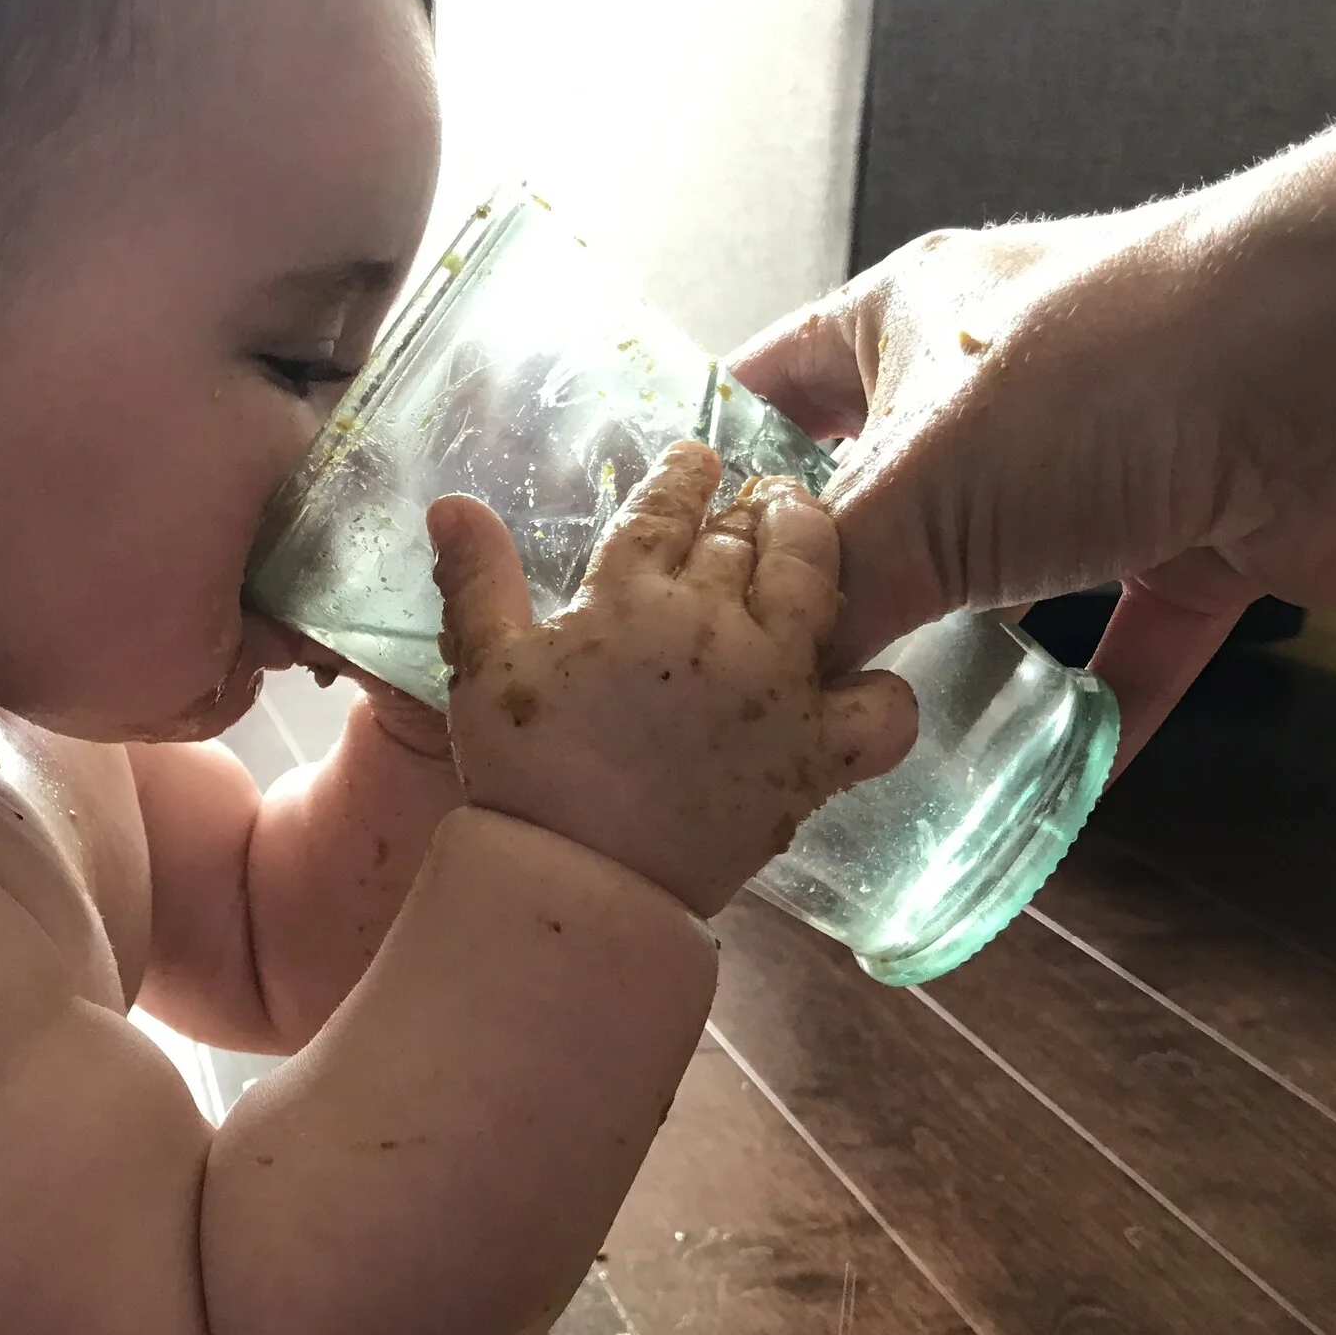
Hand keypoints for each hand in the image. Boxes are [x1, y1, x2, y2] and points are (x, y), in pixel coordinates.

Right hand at [427, 443, 917, 918]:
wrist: (578, 879)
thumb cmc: (525, 774)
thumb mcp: (485, 667)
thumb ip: (477, 578)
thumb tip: (451, 504)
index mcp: (632, 598)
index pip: (670, 504)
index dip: (687, 470)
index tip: (700, 455)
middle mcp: (713, 626)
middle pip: (748, 533)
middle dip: (756, 503)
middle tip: (762, 498)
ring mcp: (774, 687)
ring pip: (817, 579)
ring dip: (815, 545)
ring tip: (807, 537)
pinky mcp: (814, 754)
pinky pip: (882, 708)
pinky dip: (884, 694)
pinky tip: (862, 683)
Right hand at [729, 209, 1335, 764]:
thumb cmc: (1116, 372)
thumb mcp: (921, 486)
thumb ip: (834, 590)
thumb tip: (774, 680)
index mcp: (909, 321)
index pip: (772, 381)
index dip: (713, 458)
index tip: (661, 560)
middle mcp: (1000, 378)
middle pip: (885, 493)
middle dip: (837, 584)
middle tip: (770, 680)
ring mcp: (1107, 452)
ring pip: (1006, 570)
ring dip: (963, 650)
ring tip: (888, 736)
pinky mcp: (1201, 525)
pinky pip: (1136, 633)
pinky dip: (1101, 701)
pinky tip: (1060, 771)